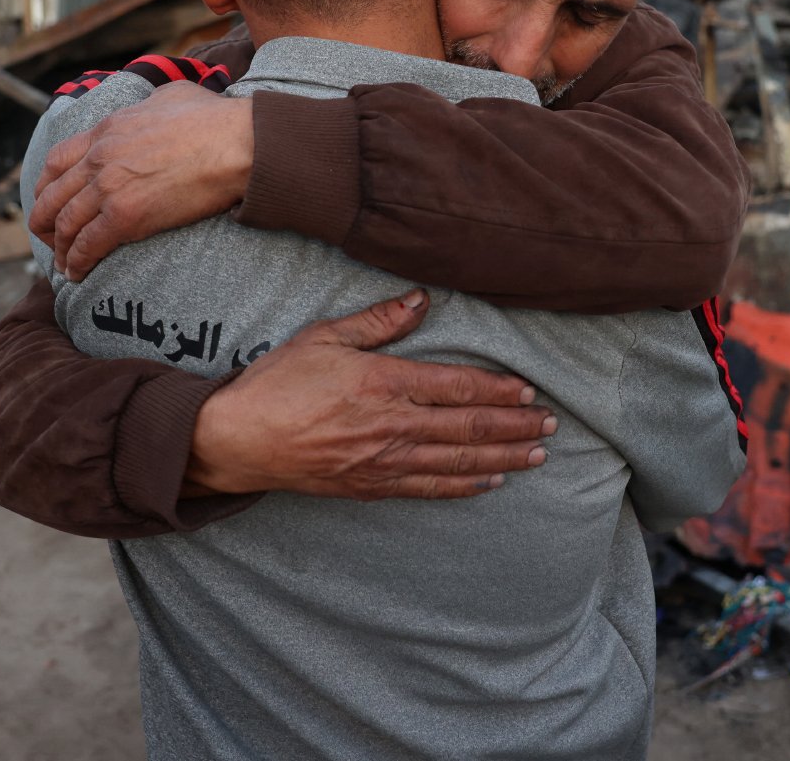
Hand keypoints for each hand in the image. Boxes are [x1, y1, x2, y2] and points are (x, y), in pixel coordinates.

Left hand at [31, 81, 253, 278]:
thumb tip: (154, 107)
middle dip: (44, 221)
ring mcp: (109, 188)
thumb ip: (149, 103)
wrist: (237, 144)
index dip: (46, 185)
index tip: (48, 199)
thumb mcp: (171, 95)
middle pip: (52, 195)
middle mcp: (99, 158)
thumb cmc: (215, 119)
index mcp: (107, 130)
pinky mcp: (125, 217)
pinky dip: (77, 262)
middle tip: (49, 237)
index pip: (57, 160)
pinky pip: (87, 245)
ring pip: (65, 224)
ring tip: (63, 264)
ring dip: (59, 248)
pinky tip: (78, 273)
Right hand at [187, 290, 555, 500]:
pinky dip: (464, 486)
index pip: (457, 386)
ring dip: (503, 458)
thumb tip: (422, 300)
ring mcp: (383, 461)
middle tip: (552, 425)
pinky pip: (429, 489)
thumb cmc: (276, 383)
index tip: (529, 391)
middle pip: (469, 427)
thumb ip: (378, 322)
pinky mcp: (371, 486)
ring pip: (458, 462)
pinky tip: (489, 482)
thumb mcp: (324, 336)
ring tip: (537, 455)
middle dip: (515, 426)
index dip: (499, 390)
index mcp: (384, 382)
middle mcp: (392, 425)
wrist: (236, 440)